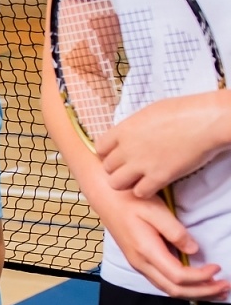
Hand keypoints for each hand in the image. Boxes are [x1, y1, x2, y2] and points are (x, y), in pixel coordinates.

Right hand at [90, 182, 227, 298]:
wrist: (106, 198)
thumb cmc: (131, 201)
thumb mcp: (156, 211)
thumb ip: (175, 231)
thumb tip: (193, 250)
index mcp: (146, 251)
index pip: (178, 276)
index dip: (201, 277)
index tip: (218, 267)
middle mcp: (140, 263)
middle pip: (174, 290)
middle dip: (201, 292)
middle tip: (224, 287)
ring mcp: (138, 264)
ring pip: (168, 289)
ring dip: (193, 292)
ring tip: (214, 289)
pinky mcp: (139, 262)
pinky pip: (162, 282)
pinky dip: (182, 286)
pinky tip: (194, 282)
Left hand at [97, 91, 230, 197]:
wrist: (206, 121)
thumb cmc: (184, 111)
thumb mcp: (149, 112)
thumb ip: (133, 127)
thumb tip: (128, 134)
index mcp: (123, 129)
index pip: (99, 148)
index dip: (107, 153)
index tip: (117, 155)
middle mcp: (127, 148)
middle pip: (107, 167)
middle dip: (117, 169)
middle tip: (131, 168)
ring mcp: (141, 164)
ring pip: (116, 183)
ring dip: (127, 183)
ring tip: (139, 178)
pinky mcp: (158, 177)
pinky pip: (139, 193)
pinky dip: (145, 191)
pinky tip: (154, 184)